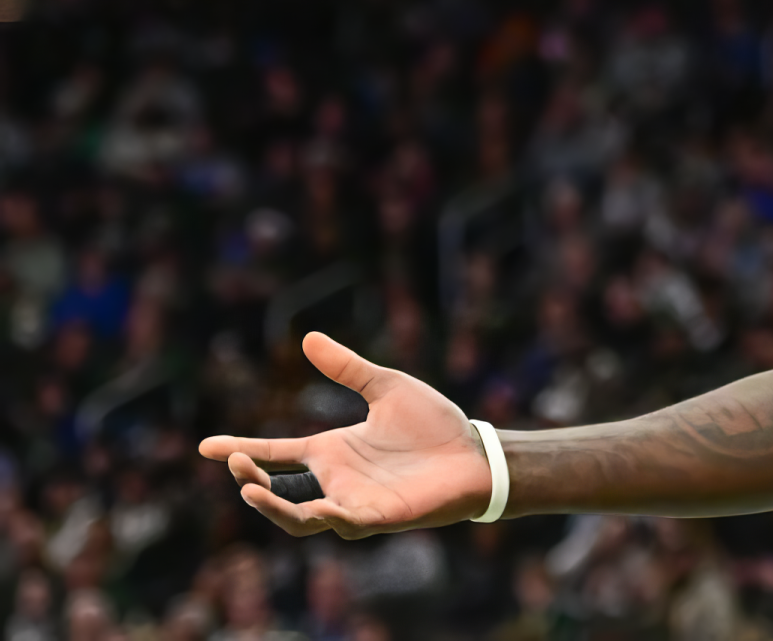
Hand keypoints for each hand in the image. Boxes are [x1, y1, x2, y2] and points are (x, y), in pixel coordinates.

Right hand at [198, 332, 492, 538]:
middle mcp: (336, 480)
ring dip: (274, 508)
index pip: (275, 455)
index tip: (205, 446)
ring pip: (300, 519)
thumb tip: (307, 338)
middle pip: (277, 493)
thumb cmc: (434, 425)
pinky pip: (346, 525)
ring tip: (251, 491)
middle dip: (251, 482)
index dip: (241, 452)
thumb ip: (347, 367)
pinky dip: (330, 518)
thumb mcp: (386, 386)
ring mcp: (355, 502)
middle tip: (236, 465)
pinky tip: (321, 507)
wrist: (476, 453)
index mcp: (332, 451)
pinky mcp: (381, 516)